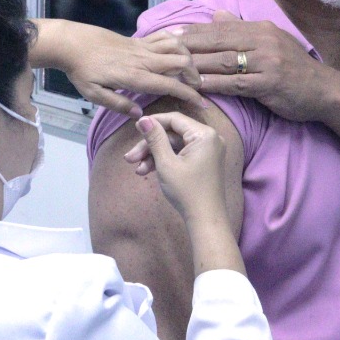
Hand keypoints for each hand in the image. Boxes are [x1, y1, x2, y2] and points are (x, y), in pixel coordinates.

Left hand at [43, 21, 204, 116]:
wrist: (71, 43)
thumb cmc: (81, 71)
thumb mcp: (94, 94)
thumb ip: (118, 104)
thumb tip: (140, 114)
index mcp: (135, 76)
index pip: (170, 84)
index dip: (189, 94)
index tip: (202, 104)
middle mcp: (143, 59)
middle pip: (181, 61)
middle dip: (195, 75)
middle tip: (197, 87)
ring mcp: (141, 46)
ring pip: (176, 46)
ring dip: (188, 56)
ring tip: (190, 70)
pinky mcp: (137, 39)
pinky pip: (163, 36)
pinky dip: (176, 41)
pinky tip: (178, 49)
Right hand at [126, 113, 228, 227]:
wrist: (205, 220)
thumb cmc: (187, 191)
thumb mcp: (166, 163)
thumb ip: (155, 139)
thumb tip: (143, 119)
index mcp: (204, 135)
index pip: (174, 119)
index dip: (153, 123)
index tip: (135, 128)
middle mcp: (209, 138)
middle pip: (173, 134)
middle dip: (150, 146)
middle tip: (129, 158)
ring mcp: (207, 151)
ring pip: (174, 146)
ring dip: (154, 156)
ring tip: (137, 169)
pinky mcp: (203, 162)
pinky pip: (181, 154)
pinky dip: (165, 161)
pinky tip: (147, 171)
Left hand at [176, 11, 333, 122]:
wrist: (324, 91)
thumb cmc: (294, 69)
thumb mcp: (271, 42)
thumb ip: (243, 29)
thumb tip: (217, 14)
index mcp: (260, 29)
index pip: (220, 28)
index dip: (193, 31)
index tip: (168, 34)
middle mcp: (263, 41)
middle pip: (217, 41)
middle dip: (187, 45)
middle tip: (162, 49)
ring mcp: (267, 62)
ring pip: (223, 61)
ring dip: (196, 65)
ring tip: (172, 68)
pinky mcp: (270, 83)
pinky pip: (236, 83)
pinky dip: (215, 84)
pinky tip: (197, 86)